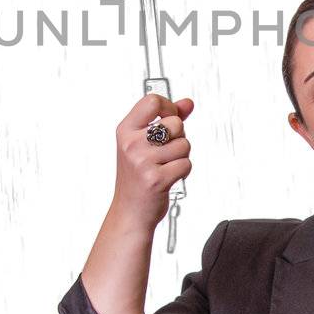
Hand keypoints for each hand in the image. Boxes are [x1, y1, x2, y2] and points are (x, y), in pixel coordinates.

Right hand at [109, 93, 194, 232]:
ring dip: (181, 156)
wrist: (130, 212)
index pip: (152, 101)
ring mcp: (142, 162)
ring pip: (184, 145)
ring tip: (165, 166)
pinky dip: (182, 171)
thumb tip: (188, 103)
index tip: (170, 118)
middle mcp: (131, 144)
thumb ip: (166, 119)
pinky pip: (186, 164)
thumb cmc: (137, 176)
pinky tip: (168, 177)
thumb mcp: (144, 143)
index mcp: (125, 130)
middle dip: (179, 137)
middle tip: (165, 152)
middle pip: (175, 123)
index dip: (168, 107)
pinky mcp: (156, 179)